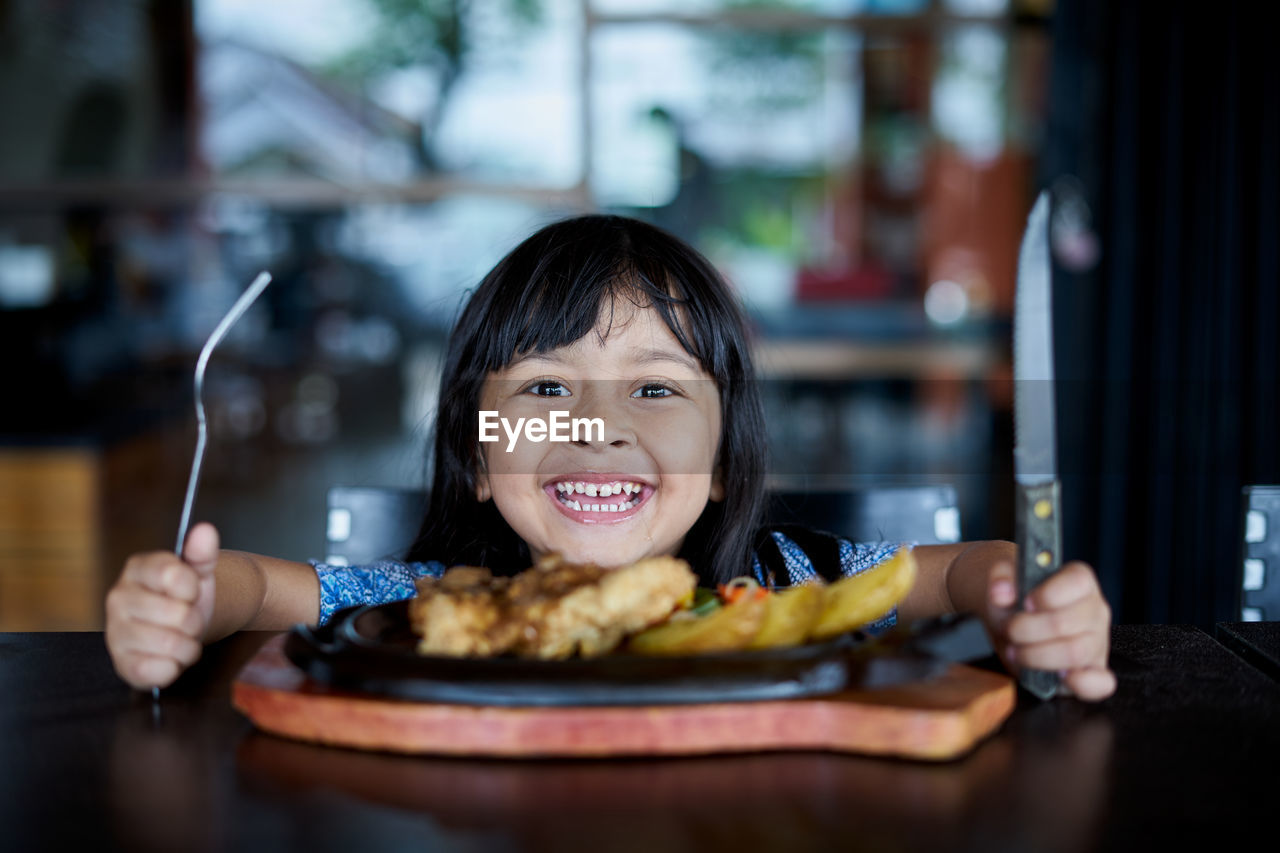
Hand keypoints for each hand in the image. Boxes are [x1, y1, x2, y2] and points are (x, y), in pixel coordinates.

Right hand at [105, 523, 219, 688]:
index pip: (173, 575)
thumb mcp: (198, 571)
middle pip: (177, 614)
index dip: (192, 587)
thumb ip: (202, 552)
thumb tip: (205, 531)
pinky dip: (175, 667)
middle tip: (187, 619)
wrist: (178, 628)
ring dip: (188, 646)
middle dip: (194, 620)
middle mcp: (117, 598)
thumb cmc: (185, 597)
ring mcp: (115, 633)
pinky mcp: (121, 665)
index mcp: (136, 569)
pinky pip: (160, 671)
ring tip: (181, 637)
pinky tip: (169, 657)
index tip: (190, 590)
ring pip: (171, 645)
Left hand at [986, 560, 1115, 700]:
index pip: (1078, 582)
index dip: (1047, 595)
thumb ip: (999, 577)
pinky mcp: (1093, 671)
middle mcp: (1095, 610)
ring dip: (1035, 655)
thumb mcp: (1003, 582)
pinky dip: (1082, 683)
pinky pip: (1101, 683)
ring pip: (1075, 652)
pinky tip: (1059, 677)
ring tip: (1017, 651)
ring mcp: (1098, 642)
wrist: (1012, 624)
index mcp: (1079, 581)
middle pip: (1067, 622)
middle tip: (1010, 630)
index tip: (1025, 603)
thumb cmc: (1014, 601)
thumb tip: (1001, 593)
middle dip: (1027, 630)